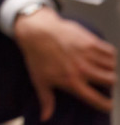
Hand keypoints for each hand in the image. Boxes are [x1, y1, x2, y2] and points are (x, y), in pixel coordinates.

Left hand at [14, 6, 116, 120]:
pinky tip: (102, 55)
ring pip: (112, 66)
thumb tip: (45, 118)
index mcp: (72, 82)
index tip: (108, 104)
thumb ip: (46, 101)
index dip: (106, 105)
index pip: (97, 100)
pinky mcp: (90, 41)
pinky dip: (109, 54)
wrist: (36, 31)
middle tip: (104, 80)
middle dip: (110, 82)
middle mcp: (83, 70)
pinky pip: (110, 51)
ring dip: (109, 67)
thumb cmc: (36, 57)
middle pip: (111, 80)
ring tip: (102, 67)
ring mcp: (88, 55)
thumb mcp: (39, 80)